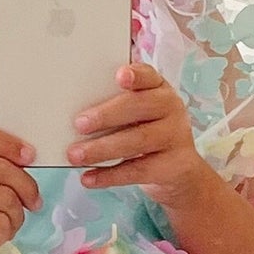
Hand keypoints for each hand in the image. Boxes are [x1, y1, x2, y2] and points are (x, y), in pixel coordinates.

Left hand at [66, 61, 224, 207]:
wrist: (178, 169)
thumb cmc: (146, 132)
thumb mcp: (137, 115)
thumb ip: (115, 107)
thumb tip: (77, 115)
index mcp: (158, 89)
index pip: (149, 76)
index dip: (136, 75)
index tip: (119, 76)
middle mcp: (171, 108)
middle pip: (140, 106)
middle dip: (107, 115)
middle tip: (79, 124)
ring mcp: (175, 137)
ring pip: (137, 141)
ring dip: (102, 148)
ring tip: (75, 155)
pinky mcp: (173, 165)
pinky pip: (137, 170)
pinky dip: (109, 176)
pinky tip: (88, 178)